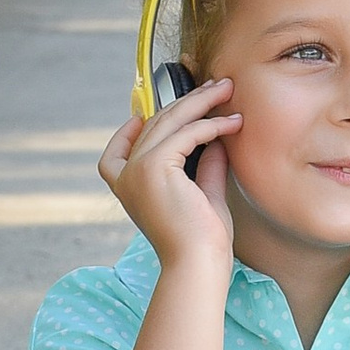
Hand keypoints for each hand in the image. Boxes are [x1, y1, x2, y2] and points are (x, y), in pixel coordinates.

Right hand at [99, 77, 238, 275]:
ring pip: (170, 120)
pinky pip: (186, 133)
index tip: (145, 113)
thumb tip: (216, 139)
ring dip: (202, 101)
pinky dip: (211, 124)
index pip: (116, 154)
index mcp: (128, 189)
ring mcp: (136, 170)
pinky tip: (233, 122)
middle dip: (187, 102)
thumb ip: (205, 165)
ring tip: (228, 90)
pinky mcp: (153, 166)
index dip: (127, 131)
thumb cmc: (202, 240)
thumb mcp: (203, 194)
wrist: (198, 263)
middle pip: (154, 125)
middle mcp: (126, 177)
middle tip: (216, 86)